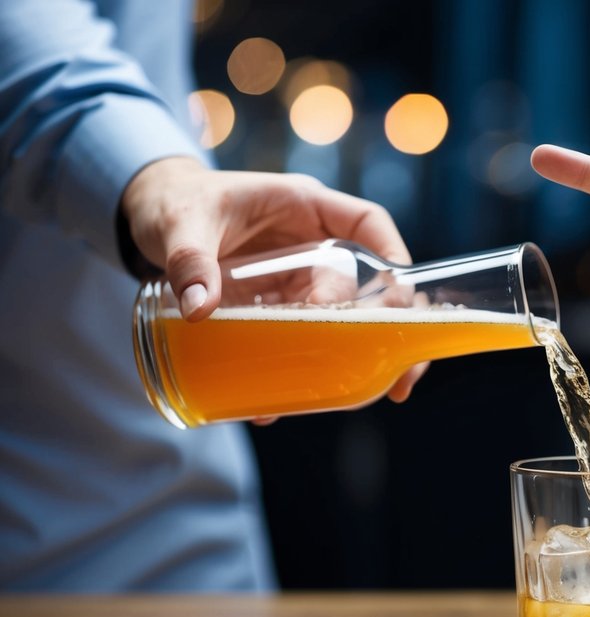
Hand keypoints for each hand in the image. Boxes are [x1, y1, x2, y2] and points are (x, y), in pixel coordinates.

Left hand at [120, 157, 425, 404]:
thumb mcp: (178, 223)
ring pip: (346, 316)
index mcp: (304, 206)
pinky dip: (307, 366)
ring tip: (360, 395)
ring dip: (357, 355)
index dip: (393, 259)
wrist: (147, 217)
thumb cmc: (171, 202)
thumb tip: (199, 310)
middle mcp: (313, 242)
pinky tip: (294, 399)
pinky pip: (306, 336)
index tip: (401, 301)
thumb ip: (188, 260)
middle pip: (371, 282)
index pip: (369, 224)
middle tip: (394, 371)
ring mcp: (299, 276)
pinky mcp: (279, 304)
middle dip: (389, 326)